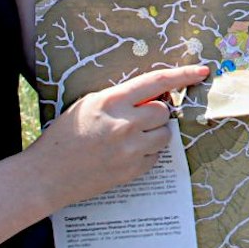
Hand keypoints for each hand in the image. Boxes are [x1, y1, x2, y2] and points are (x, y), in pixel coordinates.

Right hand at [24, 63, 208, 211]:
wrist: (46, 175)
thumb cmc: (64, 136)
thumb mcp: (88, 105)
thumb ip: (120, 99)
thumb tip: (152, 96)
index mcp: (111, 101)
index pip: (156, 82)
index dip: (182, 75)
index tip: (201, 71)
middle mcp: (124, 124)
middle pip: (163, 112)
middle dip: (156, 113)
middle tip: (138, 119)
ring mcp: (129, 150)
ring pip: (164, 135)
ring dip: (154, 133)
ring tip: (130, 138)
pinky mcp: (131, 171)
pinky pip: (155, 157)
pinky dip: (147, 154)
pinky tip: (125, 154)